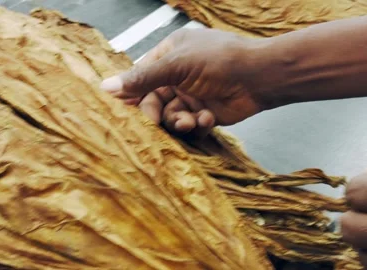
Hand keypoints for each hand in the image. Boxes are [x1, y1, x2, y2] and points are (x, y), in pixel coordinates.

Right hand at [100, 29, 280, 136]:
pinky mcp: (205, 112)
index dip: (133, 94)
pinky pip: (190, 123)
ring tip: (190, 120)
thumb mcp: (177, 66)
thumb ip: (142, 78)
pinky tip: (208, 117)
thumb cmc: (219, 61)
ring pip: (171, 115)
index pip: (141, 77)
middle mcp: (179, 75)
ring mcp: (192, 94)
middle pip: (154, 100)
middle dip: (157, 112)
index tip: (125, 110)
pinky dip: (197, 123)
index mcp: (170, 55)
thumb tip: (106, 86)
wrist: (260, 77)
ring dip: (178, 120)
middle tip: (157, 122)